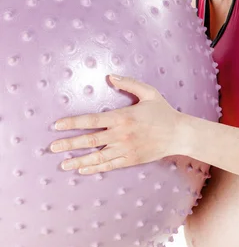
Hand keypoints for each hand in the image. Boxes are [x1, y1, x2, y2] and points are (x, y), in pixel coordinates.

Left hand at [49, 75, 185, 174]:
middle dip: (69, 144)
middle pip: (89, 141)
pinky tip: (82, 169)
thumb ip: (128, 83)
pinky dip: (94, 168)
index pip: (92, 120)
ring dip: (78, 161)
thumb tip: (110, 77)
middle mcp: (121, 135)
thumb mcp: (148, 92)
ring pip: (97, 157)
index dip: (73, 123)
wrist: (179, 134)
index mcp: (122, 117)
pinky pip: (109, 165)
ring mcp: (126, 149)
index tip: (57, 126)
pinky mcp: (131, 160)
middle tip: (52, 148)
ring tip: (63, 165)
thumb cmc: (163, 112)